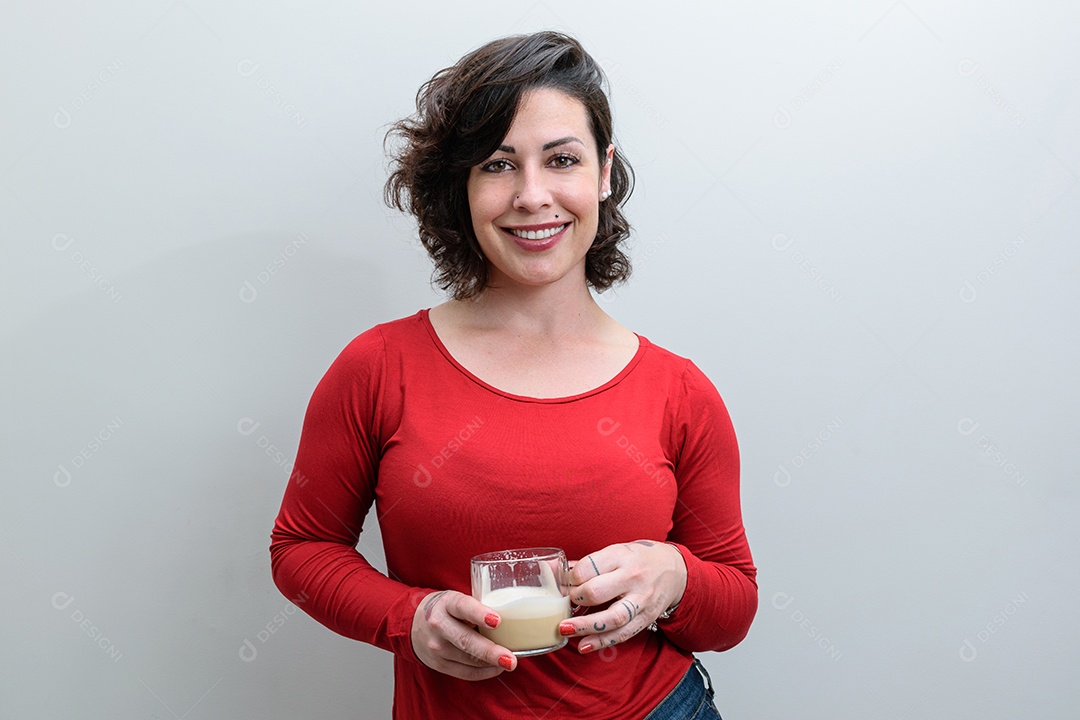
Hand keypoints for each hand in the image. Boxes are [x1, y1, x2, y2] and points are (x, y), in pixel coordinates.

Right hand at [410, 589, 517, 679]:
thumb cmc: (448, 609)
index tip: (497, 621)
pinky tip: (496, 668)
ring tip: (509, 662)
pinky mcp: (438, 664)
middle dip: (490, 651)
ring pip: (468, 659)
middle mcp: (438, 625)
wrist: (414, 624)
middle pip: (466, 640)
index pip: (462, 607)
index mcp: (447, 603)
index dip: (479, 614)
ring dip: (491, 663)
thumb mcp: (458, 599)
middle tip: (511, 658)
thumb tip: (515, 618)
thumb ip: (478, 607)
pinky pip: (465, 672)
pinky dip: (484, 672)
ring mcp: (436, 647)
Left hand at [560, 541, 686, 653]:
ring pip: (613, 617)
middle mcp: (632, 577)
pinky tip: (584, 645)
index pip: (589, 567)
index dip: (571, 578)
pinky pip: (623, 633)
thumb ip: (587, 564)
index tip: (564, 585)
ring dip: (586, 626)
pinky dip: (602, 641)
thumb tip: (553, 570)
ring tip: (565, 630)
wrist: (673, 569)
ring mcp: (641, 599)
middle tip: (566, 604)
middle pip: (598, 592)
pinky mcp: (646, 618)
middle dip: (576, 599)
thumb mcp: (615, 552)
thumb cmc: (637, 560)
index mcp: (621, 556)